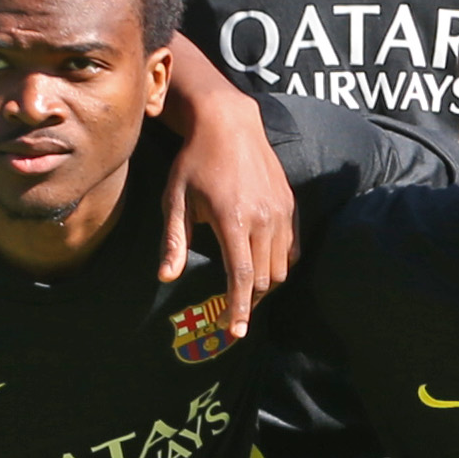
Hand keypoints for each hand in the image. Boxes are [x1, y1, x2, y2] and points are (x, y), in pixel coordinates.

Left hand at [165, 109, 295, 335]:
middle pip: (263, 279)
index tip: (234, 332)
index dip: (238, 309)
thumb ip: (174, 240)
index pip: (241, 277)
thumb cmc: (195, 162)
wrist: (229, 125)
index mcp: (233, 220)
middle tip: (230, 313)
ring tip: (244, 290)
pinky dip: (279, 265)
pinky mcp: (290, 206)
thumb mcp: (175, 199)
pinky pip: (292, 249)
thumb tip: (166, 277)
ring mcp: (281, 213)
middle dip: (248, 302)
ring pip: (280, 268)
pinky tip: (261, 265)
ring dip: (264, 285)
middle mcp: (263, 219)